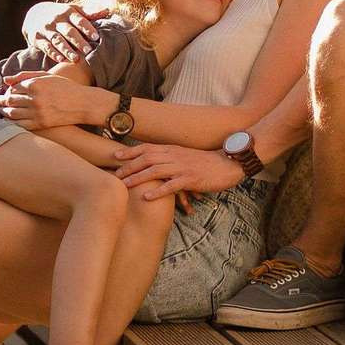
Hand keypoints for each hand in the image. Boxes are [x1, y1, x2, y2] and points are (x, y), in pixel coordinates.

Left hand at [0, 71, 110, 129]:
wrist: (83, 103)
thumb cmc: (65, 87)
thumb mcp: (47, 76)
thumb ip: (25, 75)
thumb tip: (5, 80)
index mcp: (35, 84)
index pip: (13, 87)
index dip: (6, 91)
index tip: (2, 93)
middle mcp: (34, 98)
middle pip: (10, 100)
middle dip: (0, 101)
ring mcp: (37, 112)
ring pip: (12, 113)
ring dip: (3, 112)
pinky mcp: (41, 123)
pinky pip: (20, 124)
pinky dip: (12, 122)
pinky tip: (9, 121)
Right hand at [26, 3, 101, 63]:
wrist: (35, 14)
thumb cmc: (61, 14)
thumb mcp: (74, 9)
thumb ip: (90, 11)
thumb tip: (108, 10)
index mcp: (68, 12)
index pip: (79, 19)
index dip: (87, 28)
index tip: (96, 37)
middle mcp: (56, 20)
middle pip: (69, 31)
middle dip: (78, 41)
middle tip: (88, 51)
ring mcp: (46, 29)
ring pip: (57, 40)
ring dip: (66, 50)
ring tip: (76, 59)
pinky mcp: (37, 38)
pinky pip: (46, 47)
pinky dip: (53, 53)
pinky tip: (61, 59)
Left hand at [113, 143, 242, 201]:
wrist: (228, 163)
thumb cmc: (206, 162)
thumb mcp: (185, 156)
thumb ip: (171, 157)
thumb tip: (156, 162)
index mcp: (173, 149)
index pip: (147, 148)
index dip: (130, 152)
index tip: (115, 156)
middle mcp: (175, 156)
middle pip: (147, 158)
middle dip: (129, 166)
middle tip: (115, 174)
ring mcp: (182, 167)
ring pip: (155, 170)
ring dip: (138, 177)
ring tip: (125, 184)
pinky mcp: (191, 179)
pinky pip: (171, 185)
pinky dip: (157, 191)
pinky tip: (147, 197)